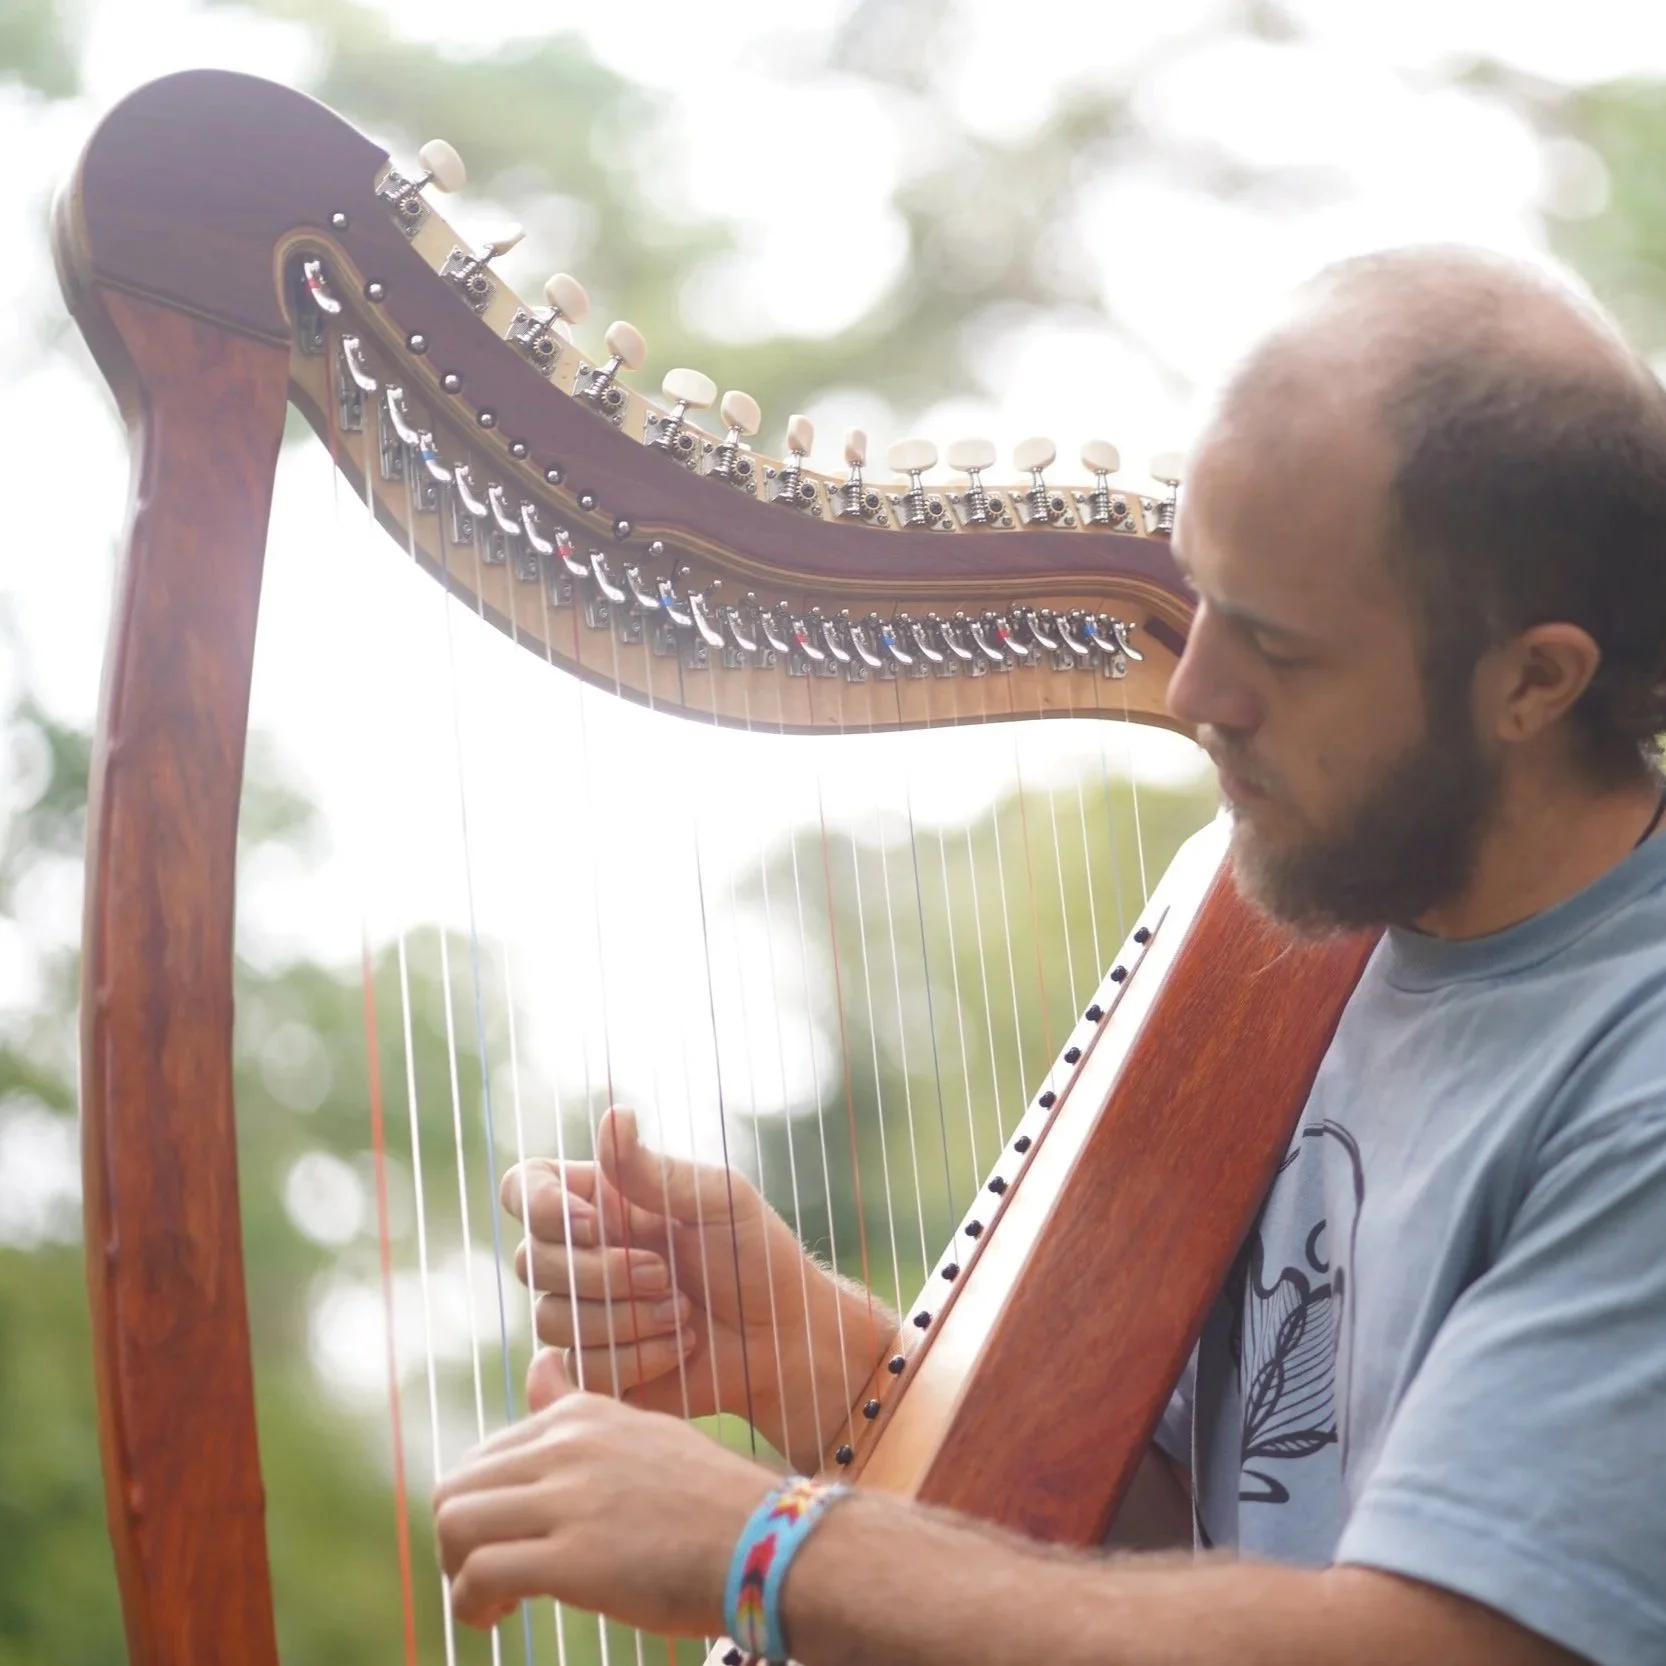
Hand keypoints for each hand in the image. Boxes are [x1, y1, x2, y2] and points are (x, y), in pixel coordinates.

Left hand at [433, 1376, 776, 1635]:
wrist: (768, 1546)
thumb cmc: (709, 1502)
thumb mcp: (641, 1433)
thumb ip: (577, 1406)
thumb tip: (538, 1363)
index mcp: (582, 1415)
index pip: (485, 1456)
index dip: (484, 1508)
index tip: (513, 1542)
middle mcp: (568, 1445)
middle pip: (456, 1487)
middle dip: (459, 1541)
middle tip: (490, 1578)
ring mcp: (569, 1498)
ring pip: (456, 1525)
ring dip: (458, 1572)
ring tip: (492, 1602)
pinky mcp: (572, 1558)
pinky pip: (480, 1575)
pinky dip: (471, 1604)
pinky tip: (499, 1618)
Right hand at [503, 1106, 891, 1469]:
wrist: (785, 1338)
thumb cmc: (756, 1256)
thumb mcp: (717, 1198)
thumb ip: (655, 1170)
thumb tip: (615, 1115)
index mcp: (602, 1201)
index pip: (525, 1188)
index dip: (540, 1206)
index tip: (594, 1224)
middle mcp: (584, 1254)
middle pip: (532, 1259)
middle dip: (602, 1273)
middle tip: (666, 1274)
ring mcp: (586, 1312)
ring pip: (551, 1318)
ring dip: (625, 1319)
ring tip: (684, 1313)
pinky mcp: (596, 1367)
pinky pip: (580, 1367)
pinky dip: (636, 1359)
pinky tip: (681, 1345)